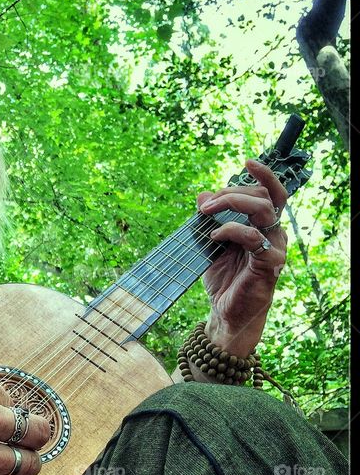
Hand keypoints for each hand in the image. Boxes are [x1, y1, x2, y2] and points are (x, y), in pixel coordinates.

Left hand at [197, 158, 288, 355]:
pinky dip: (231, 231)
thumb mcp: (210, 245)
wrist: (225, 313)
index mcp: (263, 227)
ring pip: (263, 210)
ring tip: (207, 212)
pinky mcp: (268, 265)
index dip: (263, 175)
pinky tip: (214, 236)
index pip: (272, 194)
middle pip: (264, 196)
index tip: (246, 161)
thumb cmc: (223, 280)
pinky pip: (254, 238)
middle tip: (206, 203)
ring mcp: (274, 248)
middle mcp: (273, 234)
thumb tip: (201, 194)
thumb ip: (208, 220)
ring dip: (232, 204)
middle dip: (232, 192)